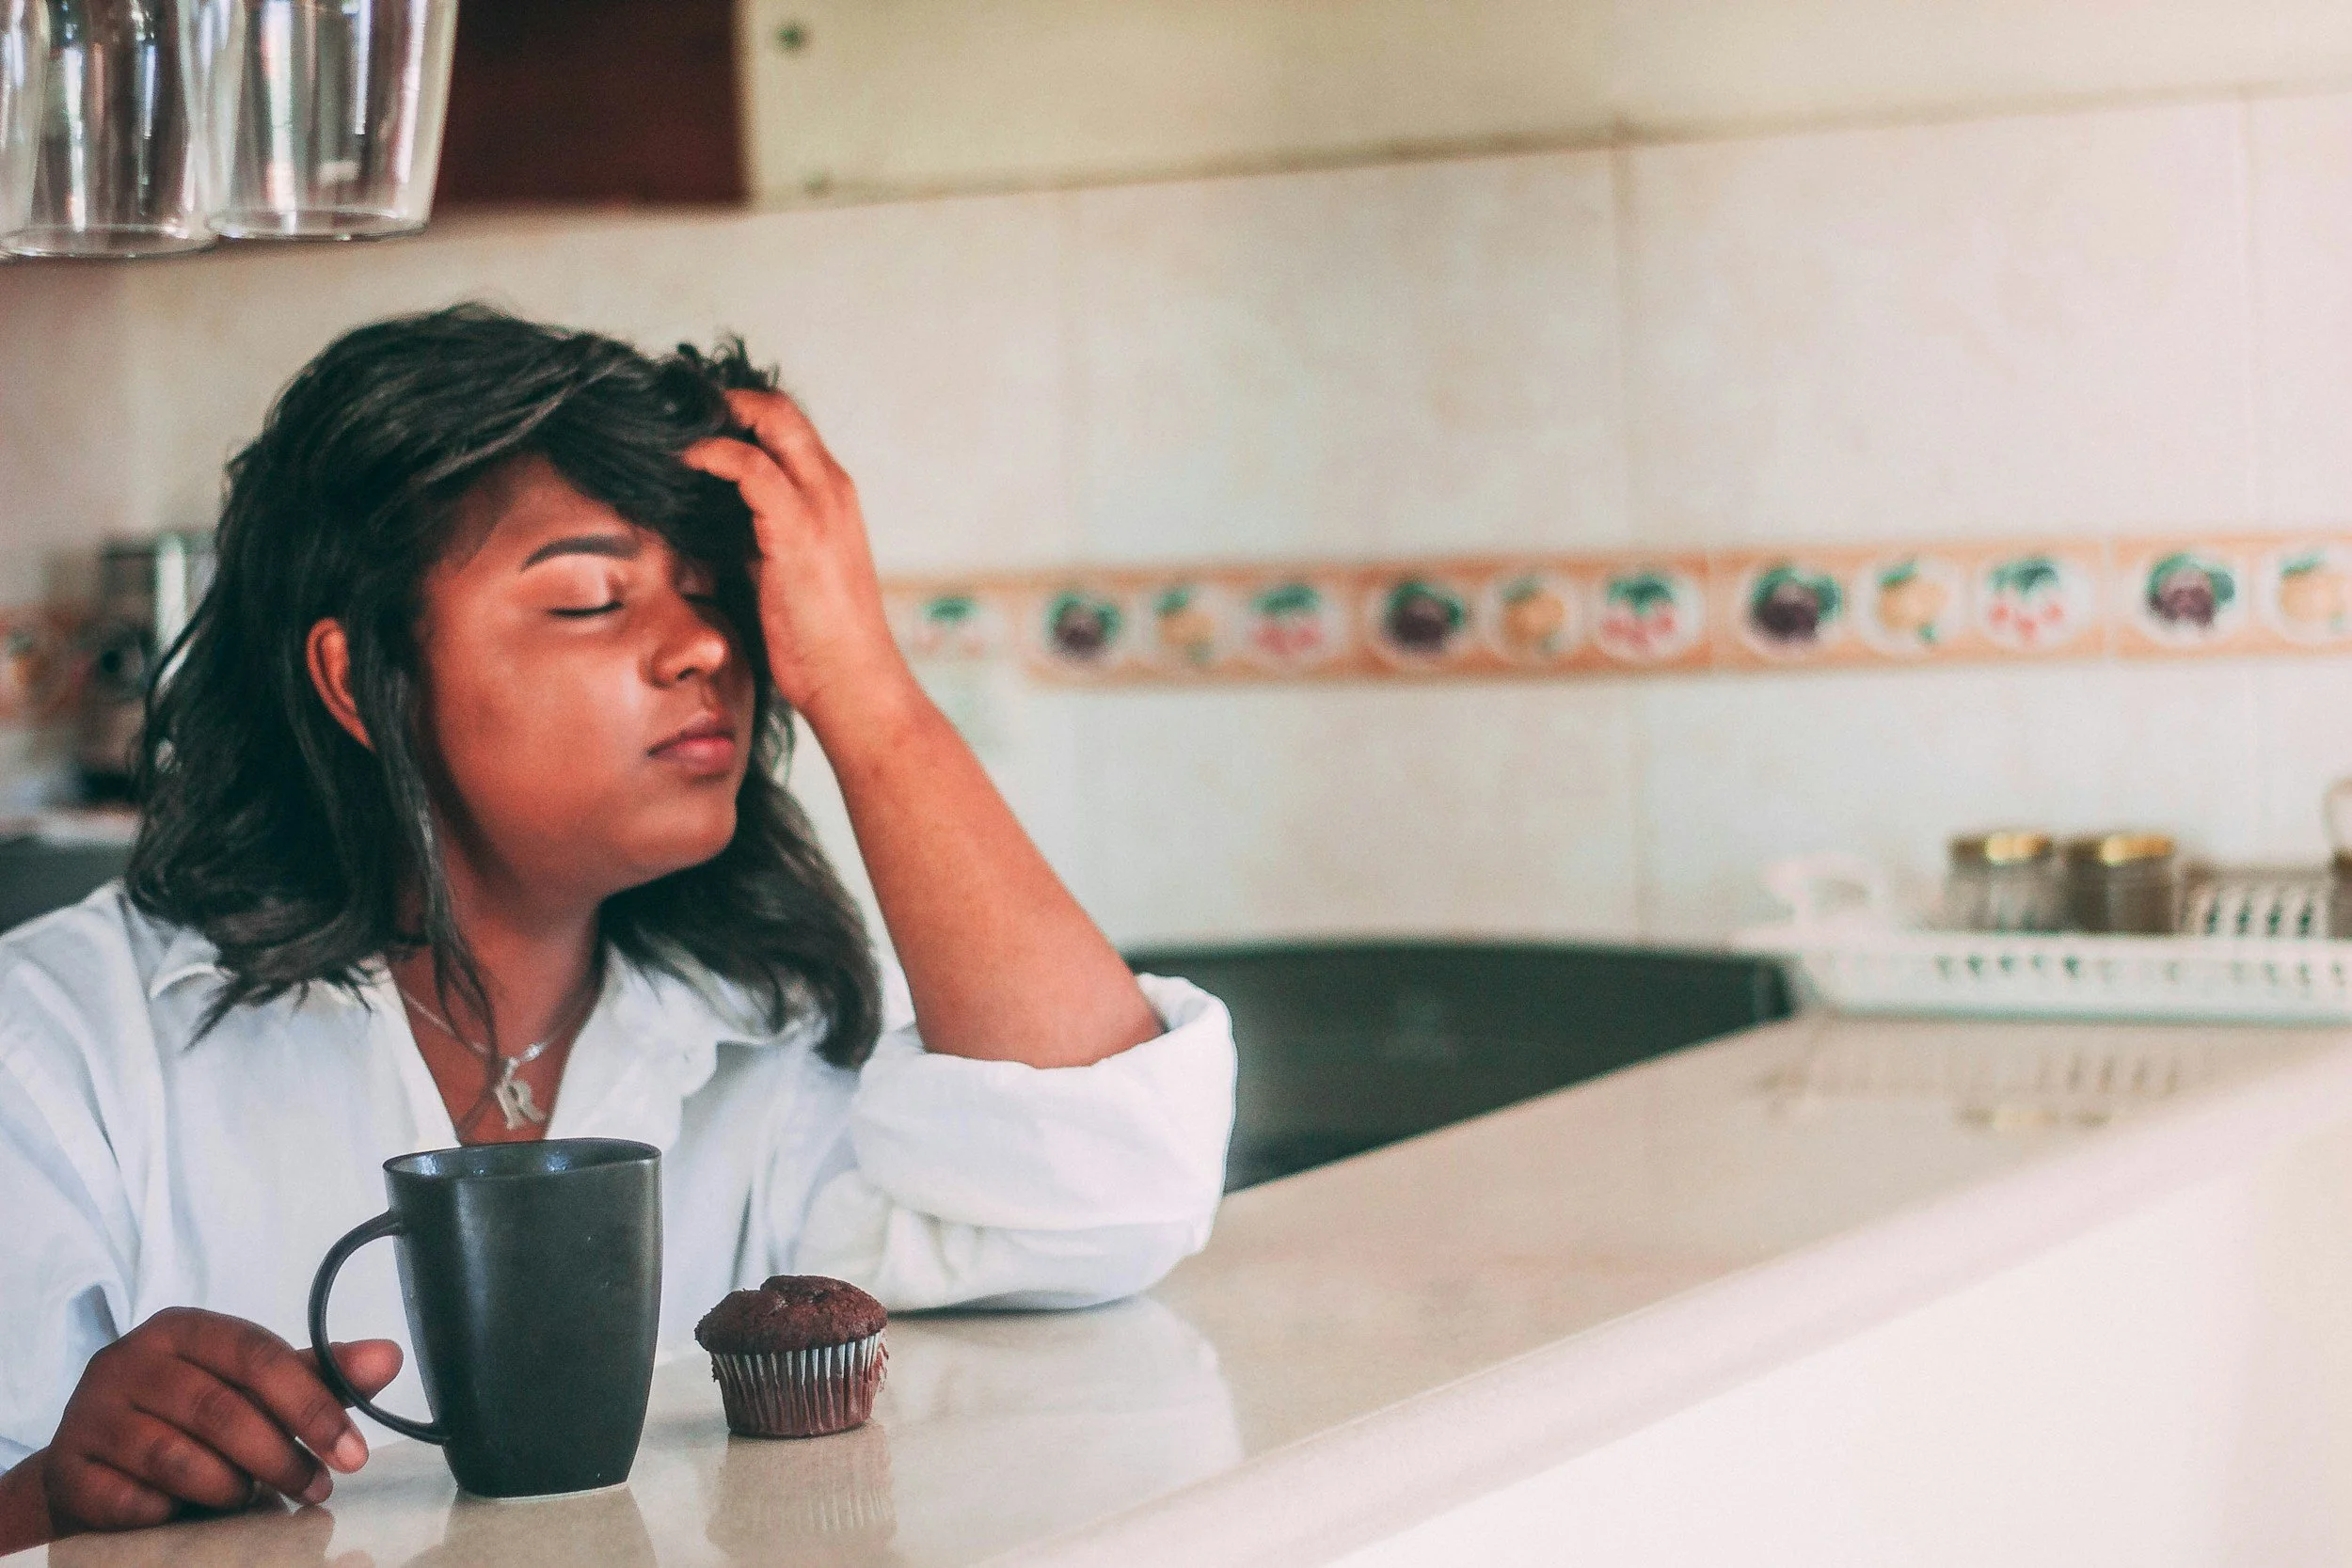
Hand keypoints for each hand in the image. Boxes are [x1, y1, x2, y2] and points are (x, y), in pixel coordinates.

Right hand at [35, 1308, 398, 1538]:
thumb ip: (319, 1373)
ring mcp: (91, 1413)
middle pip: (221, 1410)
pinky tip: (187, 1511)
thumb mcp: (253, 1386)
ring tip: (251, 1497)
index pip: (259, 1357)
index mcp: (184, 1329)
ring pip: (178, 1458)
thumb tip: (389, 1357)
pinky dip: (173, 1513)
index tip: (352, 1452)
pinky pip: (134, 1501)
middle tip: (316, 1488)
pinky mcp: (68, 1468)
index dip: (312, 1405)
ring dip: (230, 1487)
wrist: (95, 1462)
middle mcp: (129, 1360)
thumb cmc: (189, 1414)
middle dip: (281, 1457)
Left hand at [681, 390, 916, 732]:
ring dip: (716, 416)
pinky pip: (752, 467)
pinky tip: (685, 459)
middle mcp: (832, 489)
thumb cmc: (821, 639)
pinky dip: (714, 453)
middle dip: (726, 400)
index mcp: (833, 497)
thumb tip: (710, 521)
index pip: (789, 427)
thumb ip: (760, 535)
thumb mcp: (787, 570)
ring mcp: (819, 505)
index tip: (695, 420)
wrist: (852, 679)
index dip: (742, 413)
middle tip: (677, 411)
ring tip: (673, 427)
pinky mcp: (798, 529)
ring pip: (771, 421)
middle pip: (780, 409)